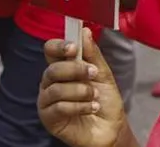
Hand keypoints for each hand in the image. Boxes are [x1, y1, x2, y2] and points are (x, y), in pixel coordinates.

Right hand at [38, 28, 127, 146]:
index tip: (74, 48)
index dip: (59, 46)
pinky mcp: (49, 119)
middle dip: (76, 70)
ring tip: (95, 97)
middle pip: (52, 69)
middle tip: (93, 74)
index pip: (50, 50)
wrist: (111, 128)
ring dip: (81, 91)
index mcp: (62, 68)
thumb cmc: (104, 101)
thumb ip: (93, 54)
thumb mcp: (102, 74)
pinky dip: (80, 106)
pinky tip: (91, 108)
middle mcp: (51, 83)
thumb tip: (85, 31)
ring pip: (56, 89)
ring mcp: (48, 101)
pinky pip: (59, 107)